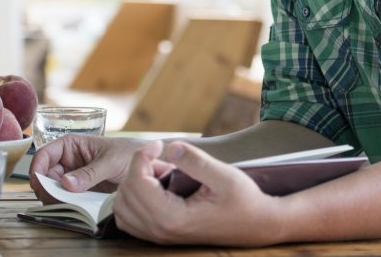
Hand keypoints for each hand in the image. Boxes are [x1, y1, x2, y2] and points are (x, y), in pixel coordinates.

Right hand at [29, 134, 144, 200]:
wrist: (146, 165)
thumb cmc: (130, 153)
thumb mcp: (112, 161)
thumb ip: (90, 172)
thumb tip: (66, 183)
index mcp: (71, 145)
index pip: (44, 154)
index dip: (37, 169)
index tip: (39, 184)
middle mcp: (67, 160)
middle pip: (44, 175)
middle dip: (45, 188)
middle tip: (54, 200)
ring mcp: (72, 175)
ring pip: (52, 188)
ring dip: (54, 197)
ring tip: (65, 204)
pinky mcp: (78, 189)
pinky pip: (64, 197)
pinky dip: (64, 203)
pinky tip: (72, 206)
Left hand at [112, 140, 284, 245]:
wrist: (257, 225)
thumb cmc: (244, 201)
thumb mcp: (224, 175)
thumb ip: (195, 161)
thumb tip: (170, 147)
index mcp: (172, 217)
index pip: (136, 183)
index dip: (141, 156)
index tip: (160, 144)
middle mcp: (160, 230)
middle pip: (125, 195)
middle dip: (138, 169)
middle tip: (163, 158)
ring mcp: (159, 236)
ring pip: (123, 209)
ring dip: (134, 184)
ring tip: (160, 172)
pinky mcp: (162, 235)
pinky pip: (130, 220)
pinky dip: (134, 200)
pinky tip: (155, 187)